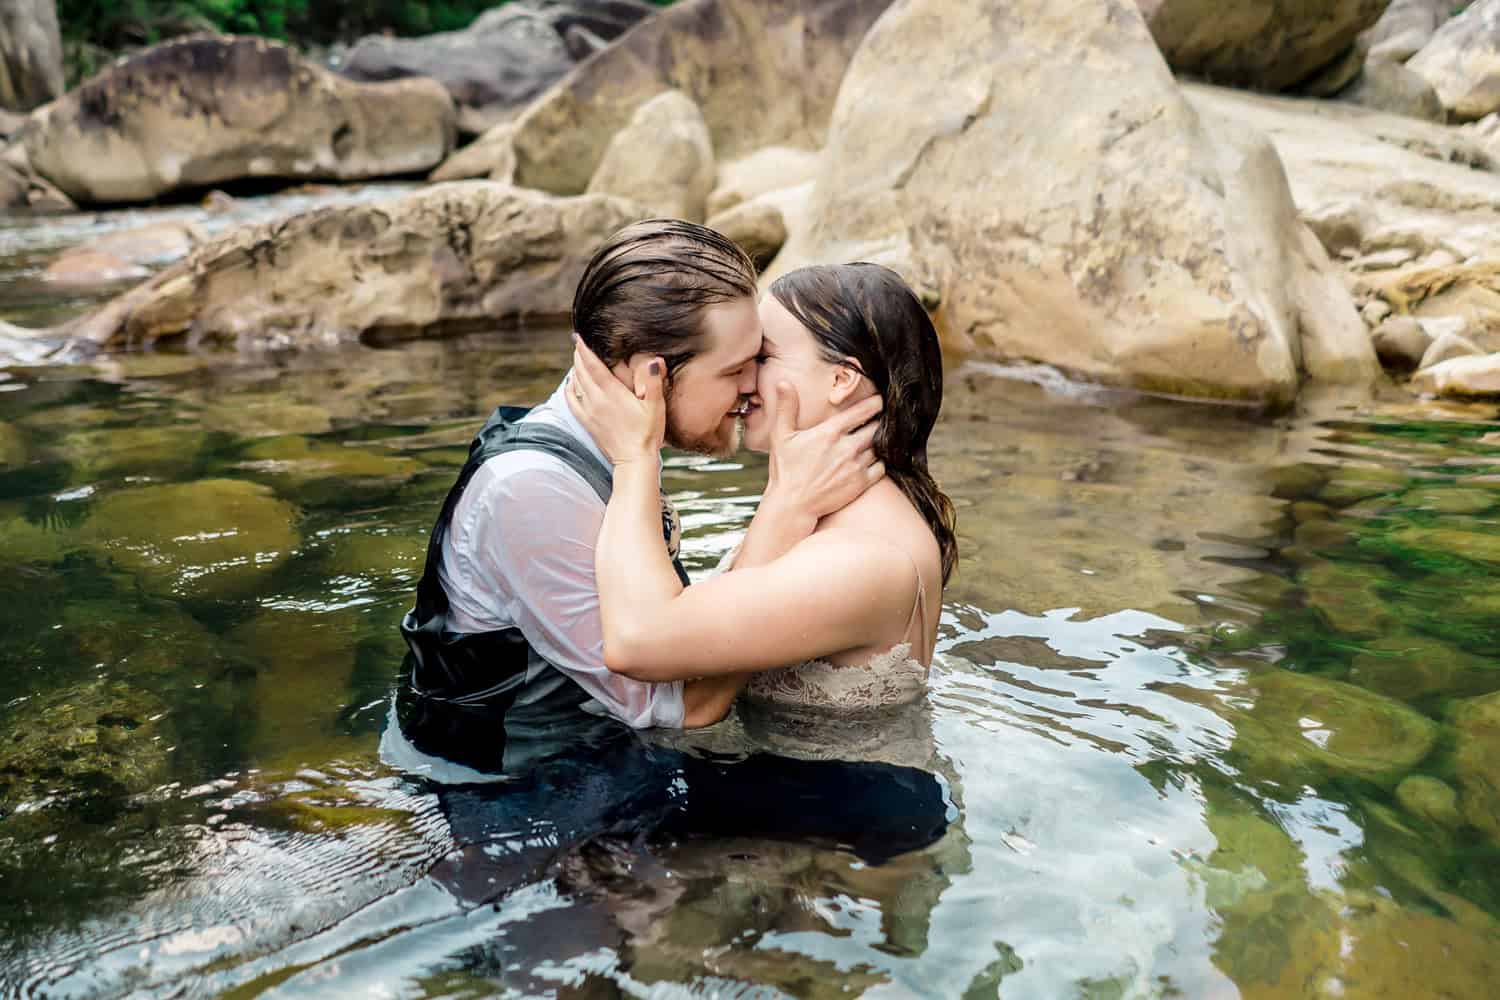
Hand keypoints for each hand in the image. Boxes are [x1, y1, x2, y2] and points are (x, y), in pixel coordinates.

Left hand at [569, 336, 664, 465]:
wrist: (634, 460)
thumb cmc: (648, 433)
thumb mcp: (656, 407)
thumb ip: (653, 382)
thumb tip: (651, 361)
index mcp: (612, 393)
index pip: (593, 365)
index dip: (584, 350)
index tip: (577, 337)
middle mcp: (596, 401)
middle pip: (581, 372)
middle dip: (578, 356)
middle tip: (578, 344)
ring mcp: (589, 412)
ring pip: (576, 385)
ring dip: (575, 370)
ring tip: (577, 360)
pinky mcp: (587, 423)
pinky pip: (571, 402)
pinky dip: (569, 389)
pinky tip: (571, 384)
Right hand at [764, 382, 883, 520]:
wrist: (792, 505)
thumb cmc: (785, 470)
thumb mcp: (781, 436)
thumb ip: (786, 407)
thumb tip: (783, 382)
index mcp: (830, 432)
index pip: (862, 411)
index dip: (874, 403)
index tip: (878, 400)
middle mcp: (846, 448)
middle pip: (876, 427)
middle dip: (879, 422)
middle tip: (879, 419)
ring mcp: (855, 466)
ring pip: (880, 447)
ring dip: (880, 441)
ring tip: (876, 438)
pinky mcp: (860, 484)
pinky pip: (881, 467)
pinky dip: (880, 461)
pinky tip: (873, 459)